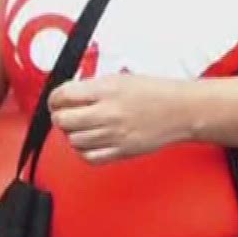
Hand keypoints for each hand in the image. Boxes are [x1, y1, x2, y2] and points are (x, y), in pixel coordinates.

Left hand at [48, 74, 197, 164]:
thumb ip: (92, 87)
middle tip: (67, 114)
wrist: (182, 109)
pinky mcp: (121, 151)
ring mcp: (114, 135)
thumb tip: (67, 95)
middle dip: (61, 117)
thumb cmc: (155, 92)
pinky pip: (89, 157)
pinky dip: (84, 151)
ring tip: (83, 127)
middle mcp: (108, 113)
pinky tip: (90, 142)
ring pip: (73, 140)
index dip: (55, 99)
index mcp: (106, 90)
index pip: (63, 96)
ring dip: (73, 134)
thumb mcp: (120, 79)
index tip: (57, 101)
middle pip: (63, 121)